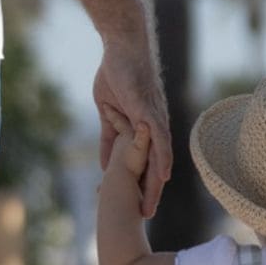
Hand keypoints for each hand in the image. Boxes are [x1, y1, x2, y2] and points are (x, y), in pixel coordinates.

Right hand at [93, 38, 170, 216]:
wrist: (123, 48)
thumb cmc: (118, 76)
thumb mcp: (108, 114)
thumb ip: (108, 138)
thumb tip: (102, 162)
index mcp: (144, 130)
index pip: (142, 162)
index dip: (140, 184)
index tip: (136, 207)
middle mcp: (154, 128)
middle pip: (154, 165)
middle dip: (150, 192)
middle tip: (146, 216)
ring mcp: (154, 120)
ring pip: (158, 157)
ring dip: (156, 183)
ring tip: (150, 205)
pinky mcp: (149, 111)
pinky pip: (158, 138)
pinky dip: (161, 156)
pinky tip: (163, 175)